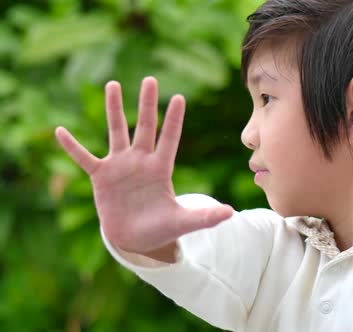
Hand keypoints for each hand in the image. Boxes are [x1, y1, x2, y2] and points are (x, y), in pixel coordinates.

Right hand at [55, 77, 233, 254]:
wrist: (135, 238)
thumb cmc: (161, 228)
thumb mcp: (183, 222)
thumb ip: (205, 217)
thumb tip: (231, 214)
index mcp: (161, 168)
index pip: (169, 139)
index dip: (173, 120)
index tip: (179, 98)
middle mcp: (141, 161)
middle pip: (144, 127)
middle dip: (147, 104)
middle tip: (150, 79)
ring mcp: (120, 166)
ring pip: (117, 132)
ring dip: (114, 109)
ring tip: (113, 84)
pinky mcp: (101, 177)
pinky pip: (84, 158)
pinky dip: (73, 147)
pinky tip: (60, 131)